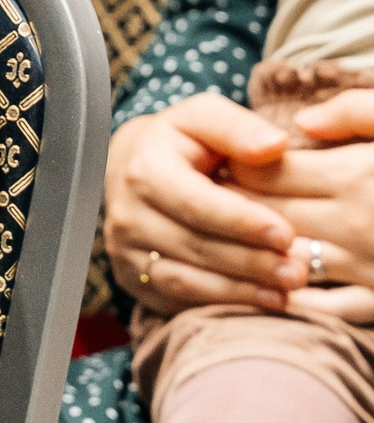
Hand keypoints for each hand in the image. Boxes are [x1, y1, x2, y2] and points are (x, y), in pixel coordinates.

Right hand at [103, 94, 304, 313]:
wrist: (129, 168)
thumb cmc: (178, 142)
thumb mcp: (203, 119)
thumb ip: (238, 128)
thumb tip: (276, 144)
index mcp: (145, 170)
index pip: (196, 203)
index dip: (242, 222)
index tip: (286, 234)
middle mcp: (127, 214)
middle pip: (195, 246)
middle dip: (250, 262)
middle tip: (298, 270)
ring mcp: (125, 250)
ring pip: (186, 280)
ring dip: (240, 290)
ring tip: (287, 290)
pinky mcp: (133, 278)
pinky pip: (179, 299)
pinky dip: (223, 304)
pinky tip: (261, 301)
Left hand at [229, 88, 373, 316]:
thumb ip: (357, 114)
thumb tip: (303, 126)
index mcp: (359, 175)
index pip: (271, 172)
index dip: (237, 165)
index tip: (215, 159)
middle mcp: (357, 225)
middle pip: (267, 216)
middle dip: (229, 206)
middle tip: (203, 196)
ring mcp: (369, 269)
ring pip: (285, 262)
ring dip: (249, 252)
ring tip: (225, 236)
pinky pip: (324, 308)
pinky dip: (291, 299)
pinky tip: (270, 286)